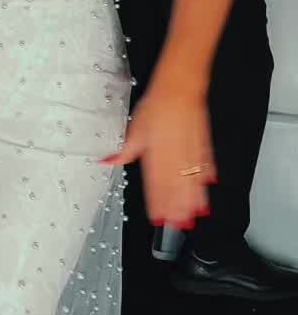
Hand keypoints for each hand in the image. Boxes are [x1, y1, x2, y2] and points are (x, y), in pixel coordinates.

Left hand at [103, 87, 213, 228]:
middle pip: (174, 187)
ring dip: (191, 201)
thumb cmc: (156, 107)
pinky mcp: (203, 145)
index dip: (157, 203)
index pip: (155, 184)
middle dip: (175, 208)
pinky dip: (206, 180)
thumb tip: (107, 163)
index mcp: (155, 153)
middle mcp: (173, 155)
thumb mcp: (135, 129)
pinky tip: (208, 191)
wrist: (179, 88)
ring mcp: (190, 151)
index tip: (157, 218)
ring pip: (191, 181)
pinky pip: (206, 167)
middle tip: (176, 226)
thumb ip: (124, 151)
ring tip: (191, 217)